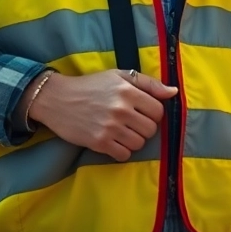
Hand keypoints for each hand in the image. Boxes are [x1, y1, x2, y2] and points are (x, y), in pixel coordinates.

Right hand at [28, 69, 176, 161]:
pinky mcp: (98, 142)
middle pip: (151, 129)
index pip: (158, 111)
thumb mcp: (119, 76)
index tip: (143, 112)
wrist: (56, 99)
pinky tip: (115, 142)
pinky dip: (122, 151)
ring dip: (134, 140)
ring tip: (123, 133)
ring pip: (139, 143)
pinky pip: (123, 155)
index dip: (153, 113)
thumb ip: (149, 83)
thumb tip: (173, 92)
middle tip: (132, 123)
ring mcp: (109, 127)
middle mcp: (121, 110)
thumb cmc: (91, 85)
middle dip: (145, 128)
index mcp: (128, 91)